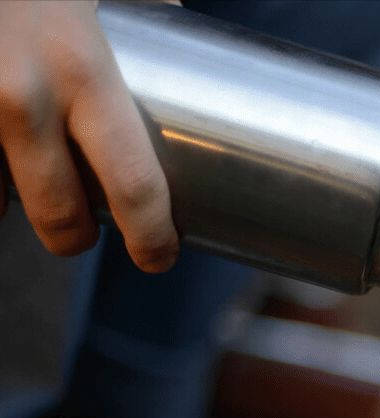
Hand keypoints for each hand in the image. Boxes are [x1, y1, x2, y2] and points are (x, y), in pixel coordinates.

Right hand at [0, 0, 177, 270]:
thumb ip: (136, 11)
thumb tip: (185, 24)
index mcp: (84, 68)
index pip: (135, 186)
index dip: (151, 237)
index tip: (158, 255)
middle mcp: (19, 96)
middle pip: (61, 217)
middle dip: (75, 235)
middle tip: (84, 231)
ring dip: (13, 201)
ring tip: (28, 180)